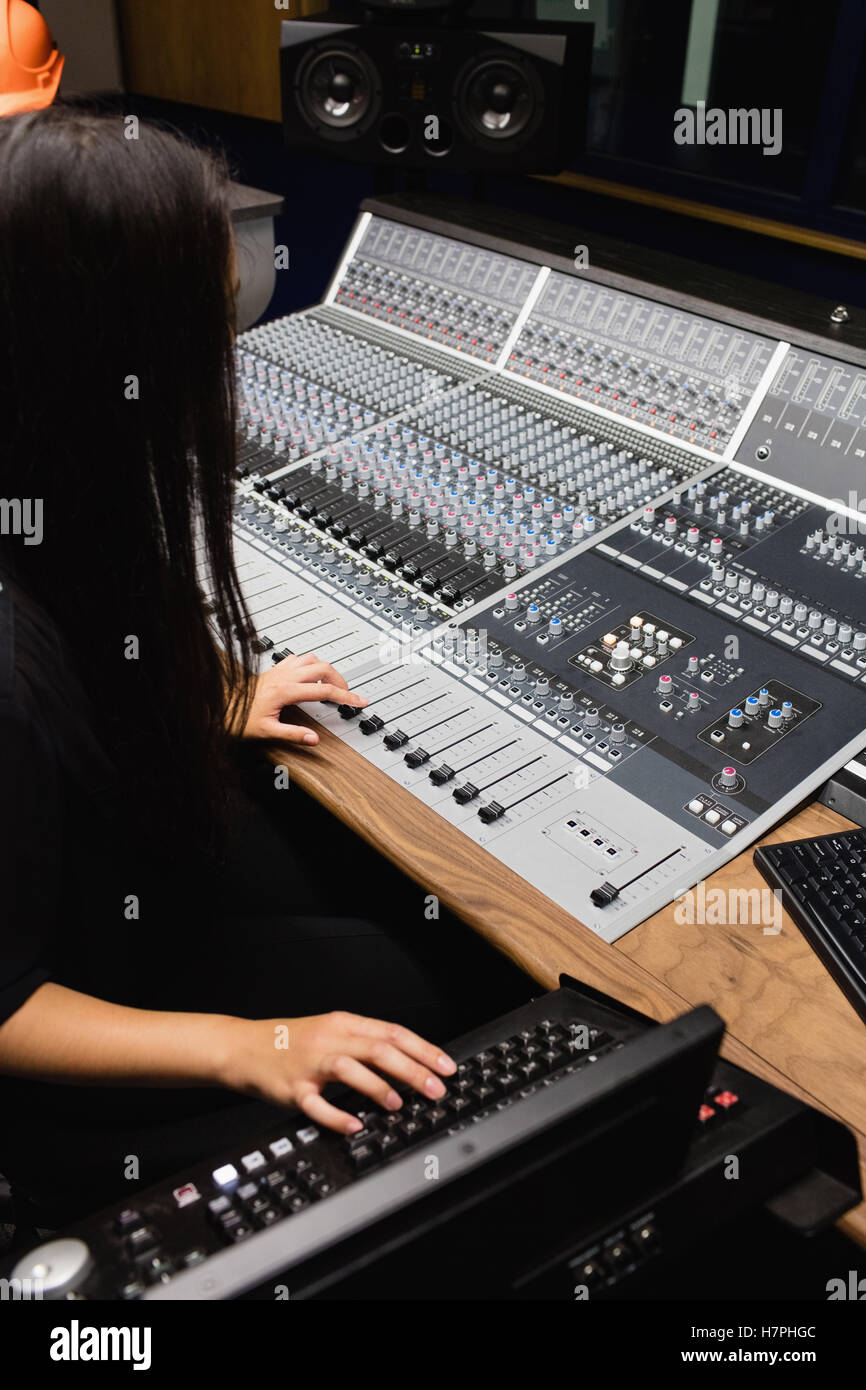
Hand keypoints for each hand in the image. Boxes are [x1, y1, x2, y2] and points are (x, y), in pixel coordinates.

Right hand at [219, 1011, 456, 1132]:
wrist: (242, 1047)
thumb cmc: (291, 1043)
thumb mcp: (331, 1032)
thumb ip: (364, 1043)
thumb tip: (408, 1062)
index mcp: (343, 1023)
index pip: (392, 1032)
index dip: (423, 1049)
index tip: (447, 1066)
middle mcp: (329, 1040)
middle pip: (378, 1049)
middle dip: (412, 1070)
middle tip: (437, 1089)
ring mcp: (310, 1064)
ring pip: (350, 1070)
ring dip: (378, 1087)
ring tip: (398, 1104)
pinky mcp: (291, 1088)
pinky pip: (317, 1105)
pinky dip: (337, 1116)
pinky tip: (354, 1125)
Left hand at [243, 652, 367, 743]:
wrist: (222, 706)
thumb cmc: (240, 718)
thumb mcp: (267, 731)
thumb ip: (293, 735)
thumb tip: (314, 739)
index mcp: (285, 691)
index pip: (324, 691)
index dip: (346, 696)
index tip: (359, 700)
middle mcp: (284, 676)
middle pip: (323, 668)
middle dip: (340, 681)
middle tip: (346, 694)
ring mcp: (279, 670)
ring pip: (312, 659)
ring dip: (326, 669)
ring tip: (331, 684)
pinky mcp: (275, 669)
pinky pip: (298, 658)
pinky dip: (310, 664)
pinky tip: (311, 675)